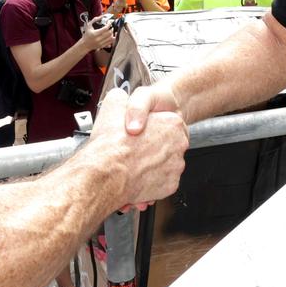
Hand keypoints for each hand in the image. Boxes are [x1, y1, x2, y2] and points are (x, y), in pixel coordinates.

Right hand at [80, 19, 115, 52]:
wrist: (85, 44)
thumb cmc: (86, 34)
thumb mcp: (89, 26)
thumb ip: (95, 20)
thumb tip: (102, 16)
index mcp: (95, 34)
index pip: (105, 28)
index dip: (109, 24)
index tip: (109, 22)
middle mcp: (98, 39)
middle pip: (109, 33)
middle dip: (111, 28)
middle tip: (111, 26)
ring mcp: (101, 43)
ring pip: (111, 38)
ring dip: (112, 33)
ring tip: (111, 30)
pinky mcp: (102, 46)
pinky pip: (110, 42)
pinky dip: (112, 38)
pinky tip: (111, 35)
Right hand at [89, 88, 186, 207]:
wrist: (106, 174)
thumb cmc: (113, 143)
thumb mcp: (115, 103)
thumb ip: (124, 98)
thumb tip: (122, 99)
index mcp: (172, 123)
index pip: (166, 123)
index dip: (149, 126)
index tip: (139, 131)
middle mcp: (179, 146)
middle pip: (166, 145)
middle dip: (151, 147)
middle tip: (133, 147)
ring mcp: (176, 168)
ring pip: (162, 165)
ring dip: (148, 165)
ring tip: (129, 163)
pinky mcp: (169, 187)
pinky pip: (160, 182)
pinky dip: (148, 181)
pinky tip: (133, 176)